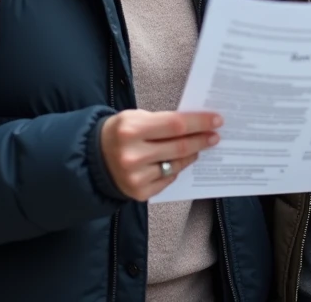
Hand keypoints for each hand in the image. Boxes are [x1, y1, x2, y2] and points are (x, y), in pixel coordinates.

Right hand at [100, 110, 221, 200]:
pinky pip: (168, 179)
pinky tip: (179, 161)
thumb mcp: (135, 118)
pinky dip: (176, 168)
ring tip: (200, 147)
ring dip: (192, 155)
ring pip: (176, 164)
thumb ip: (162, 122)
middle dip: (202, 140)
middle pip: (179, 146)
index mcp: (131, 129)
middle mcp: (133, 155)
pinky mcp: (139, 192)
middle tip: (215, 135)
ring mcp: (136, 176)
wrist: (93, 158)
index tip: (217, 120)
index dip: (199, 123)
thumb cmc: (120, 132)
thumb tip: (196, 125)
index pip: (175, 125)